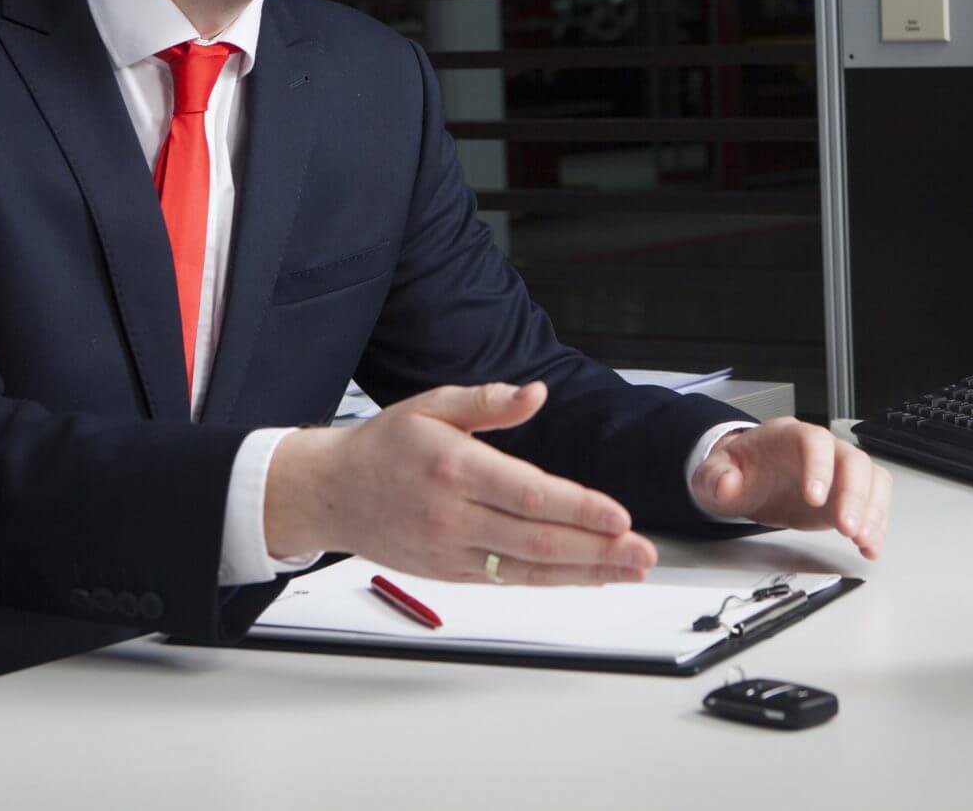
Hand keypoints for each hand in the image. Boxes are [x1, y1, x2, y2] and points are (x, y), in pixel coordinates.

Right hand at [266, 381, 656, 585]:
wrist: (330, 493)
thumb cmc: (384, 447)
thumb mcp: (432, 405)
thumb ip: (488, 400)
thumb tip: (536, 393)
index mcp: (455, 468)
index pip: (529, 494)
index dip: (578, 509)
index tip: (619, 517)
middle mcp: (453, 515)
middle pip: (537, 540)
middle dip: (598, 550)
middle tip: (641, 554)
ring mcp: (451, 551)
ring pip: (528, 569)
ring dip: (585, 573)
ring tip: (628, 571)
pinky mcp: (450, 573)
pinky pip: (509, 580)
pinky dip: (552, 580)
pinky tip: (586, 576)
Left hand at [689, 418, 891, 558]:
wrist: (745, 480)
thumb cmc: (736, 472)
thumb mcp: (714, 475)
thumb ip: (716, 479)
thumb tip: (728, 484)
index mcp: (787, 437)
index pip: (813, 441)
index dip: (820, 466)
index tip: (815, 498)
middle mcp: (821, 450)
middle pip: (851, 459)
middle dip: (855, 494)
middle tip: (848, 528)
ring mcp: (837, 472)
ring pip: (870, 479)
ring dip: (872, 511)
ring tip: (863, 541)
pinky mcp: (845, 496)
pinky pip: (871, 503)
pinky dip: (875, 526)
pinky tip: (869, 547)